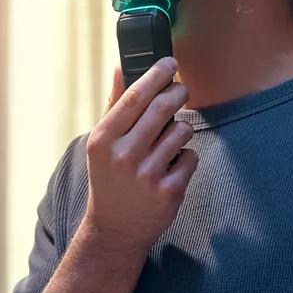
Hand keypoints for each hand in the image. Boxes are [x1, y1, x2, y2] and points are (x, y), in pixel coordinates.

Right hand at [82, 57, 197, 252]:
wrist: (115, 230)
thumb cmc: (110, 178)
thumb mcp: (103, 143)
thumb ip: (114, 105)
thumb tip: (119, 67)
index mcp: (104, 139)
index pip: (135, 96)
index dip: (157, 74)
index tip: (170, 62)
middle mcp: (123, 155)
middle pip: (163, 107)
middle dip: (178, 93)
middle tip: (182, 90)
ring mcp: (147, 175)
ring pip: (181, 131)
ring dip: (181, 130)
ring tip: (168, 142)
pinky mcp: (169, 192)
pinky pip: (190, 157)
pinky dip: (185, 158)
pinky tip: (170, 168)